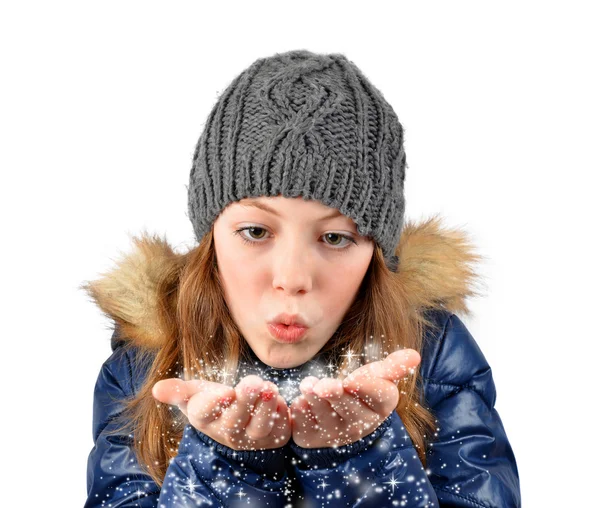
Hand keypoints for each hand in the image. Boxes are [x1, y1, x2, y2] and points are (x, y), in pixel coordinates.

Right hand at [152, 374, 290, 450]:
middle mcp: (228, 432)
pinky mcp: (274, 437)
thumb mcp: (195, 393)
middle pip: (235, 421)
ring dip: (265, 408)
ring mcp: (252, 438)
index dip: (214, 403)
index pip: (204, 413)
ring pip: (260, 428)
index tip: (225, 392)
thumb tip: (157, 389)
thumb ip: (178, 391)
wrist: (238, 417)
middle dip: (245, 401)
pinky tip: (280, 400)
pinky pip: (281, 430)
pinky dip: (282, 415)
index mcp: (205, 418)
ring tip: (269, 388)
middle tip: (252, 382)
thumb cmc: (213, 400)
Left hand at [290, 348, 420, 447]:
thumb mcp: (376, 377)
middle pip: (349, 408)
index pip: (380, 397)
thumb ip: (393, 367)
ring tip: (307, 385)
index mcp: (380, 406)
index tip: (352, 380)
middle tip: (323, 385)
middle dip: (335, 395)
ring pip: (323, 414)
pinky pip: (301, 424)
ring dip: (313, 398)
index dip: (366, 388)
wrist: (335, 418)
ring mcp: (334, 434)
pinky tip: (297, 403)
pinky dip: (298, 411)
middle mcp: (359, 425)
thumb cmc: (359, 392)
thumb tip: (415, 355)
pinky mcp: (309, 437)